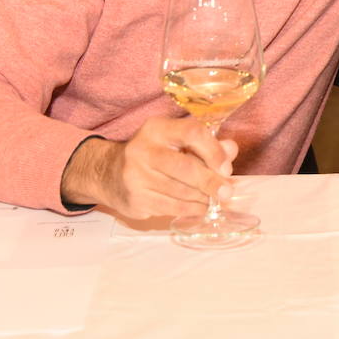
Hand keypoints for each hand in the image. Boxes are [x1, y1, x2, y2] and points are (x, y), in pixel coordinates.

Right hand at [60, 117, 236, 218]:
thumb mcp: (173, 141)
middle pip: (186, 168)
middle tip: (226, 191)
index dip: (213, 150)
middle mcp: (142, 150)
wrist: (107, 173)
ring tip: (212, 198)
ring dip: (203, 197)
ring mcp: (135, 177)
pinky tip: (199, 207)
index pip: (191, 132)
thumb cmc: (151, 154)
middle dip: (211, 181)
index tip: (226, 166)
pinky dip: (191, 209)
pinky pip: (172, 208)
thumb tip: (231, 150)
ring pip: (181, 192)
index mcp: (156, 129)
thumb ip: (205, 143)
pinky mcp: (135, 200)